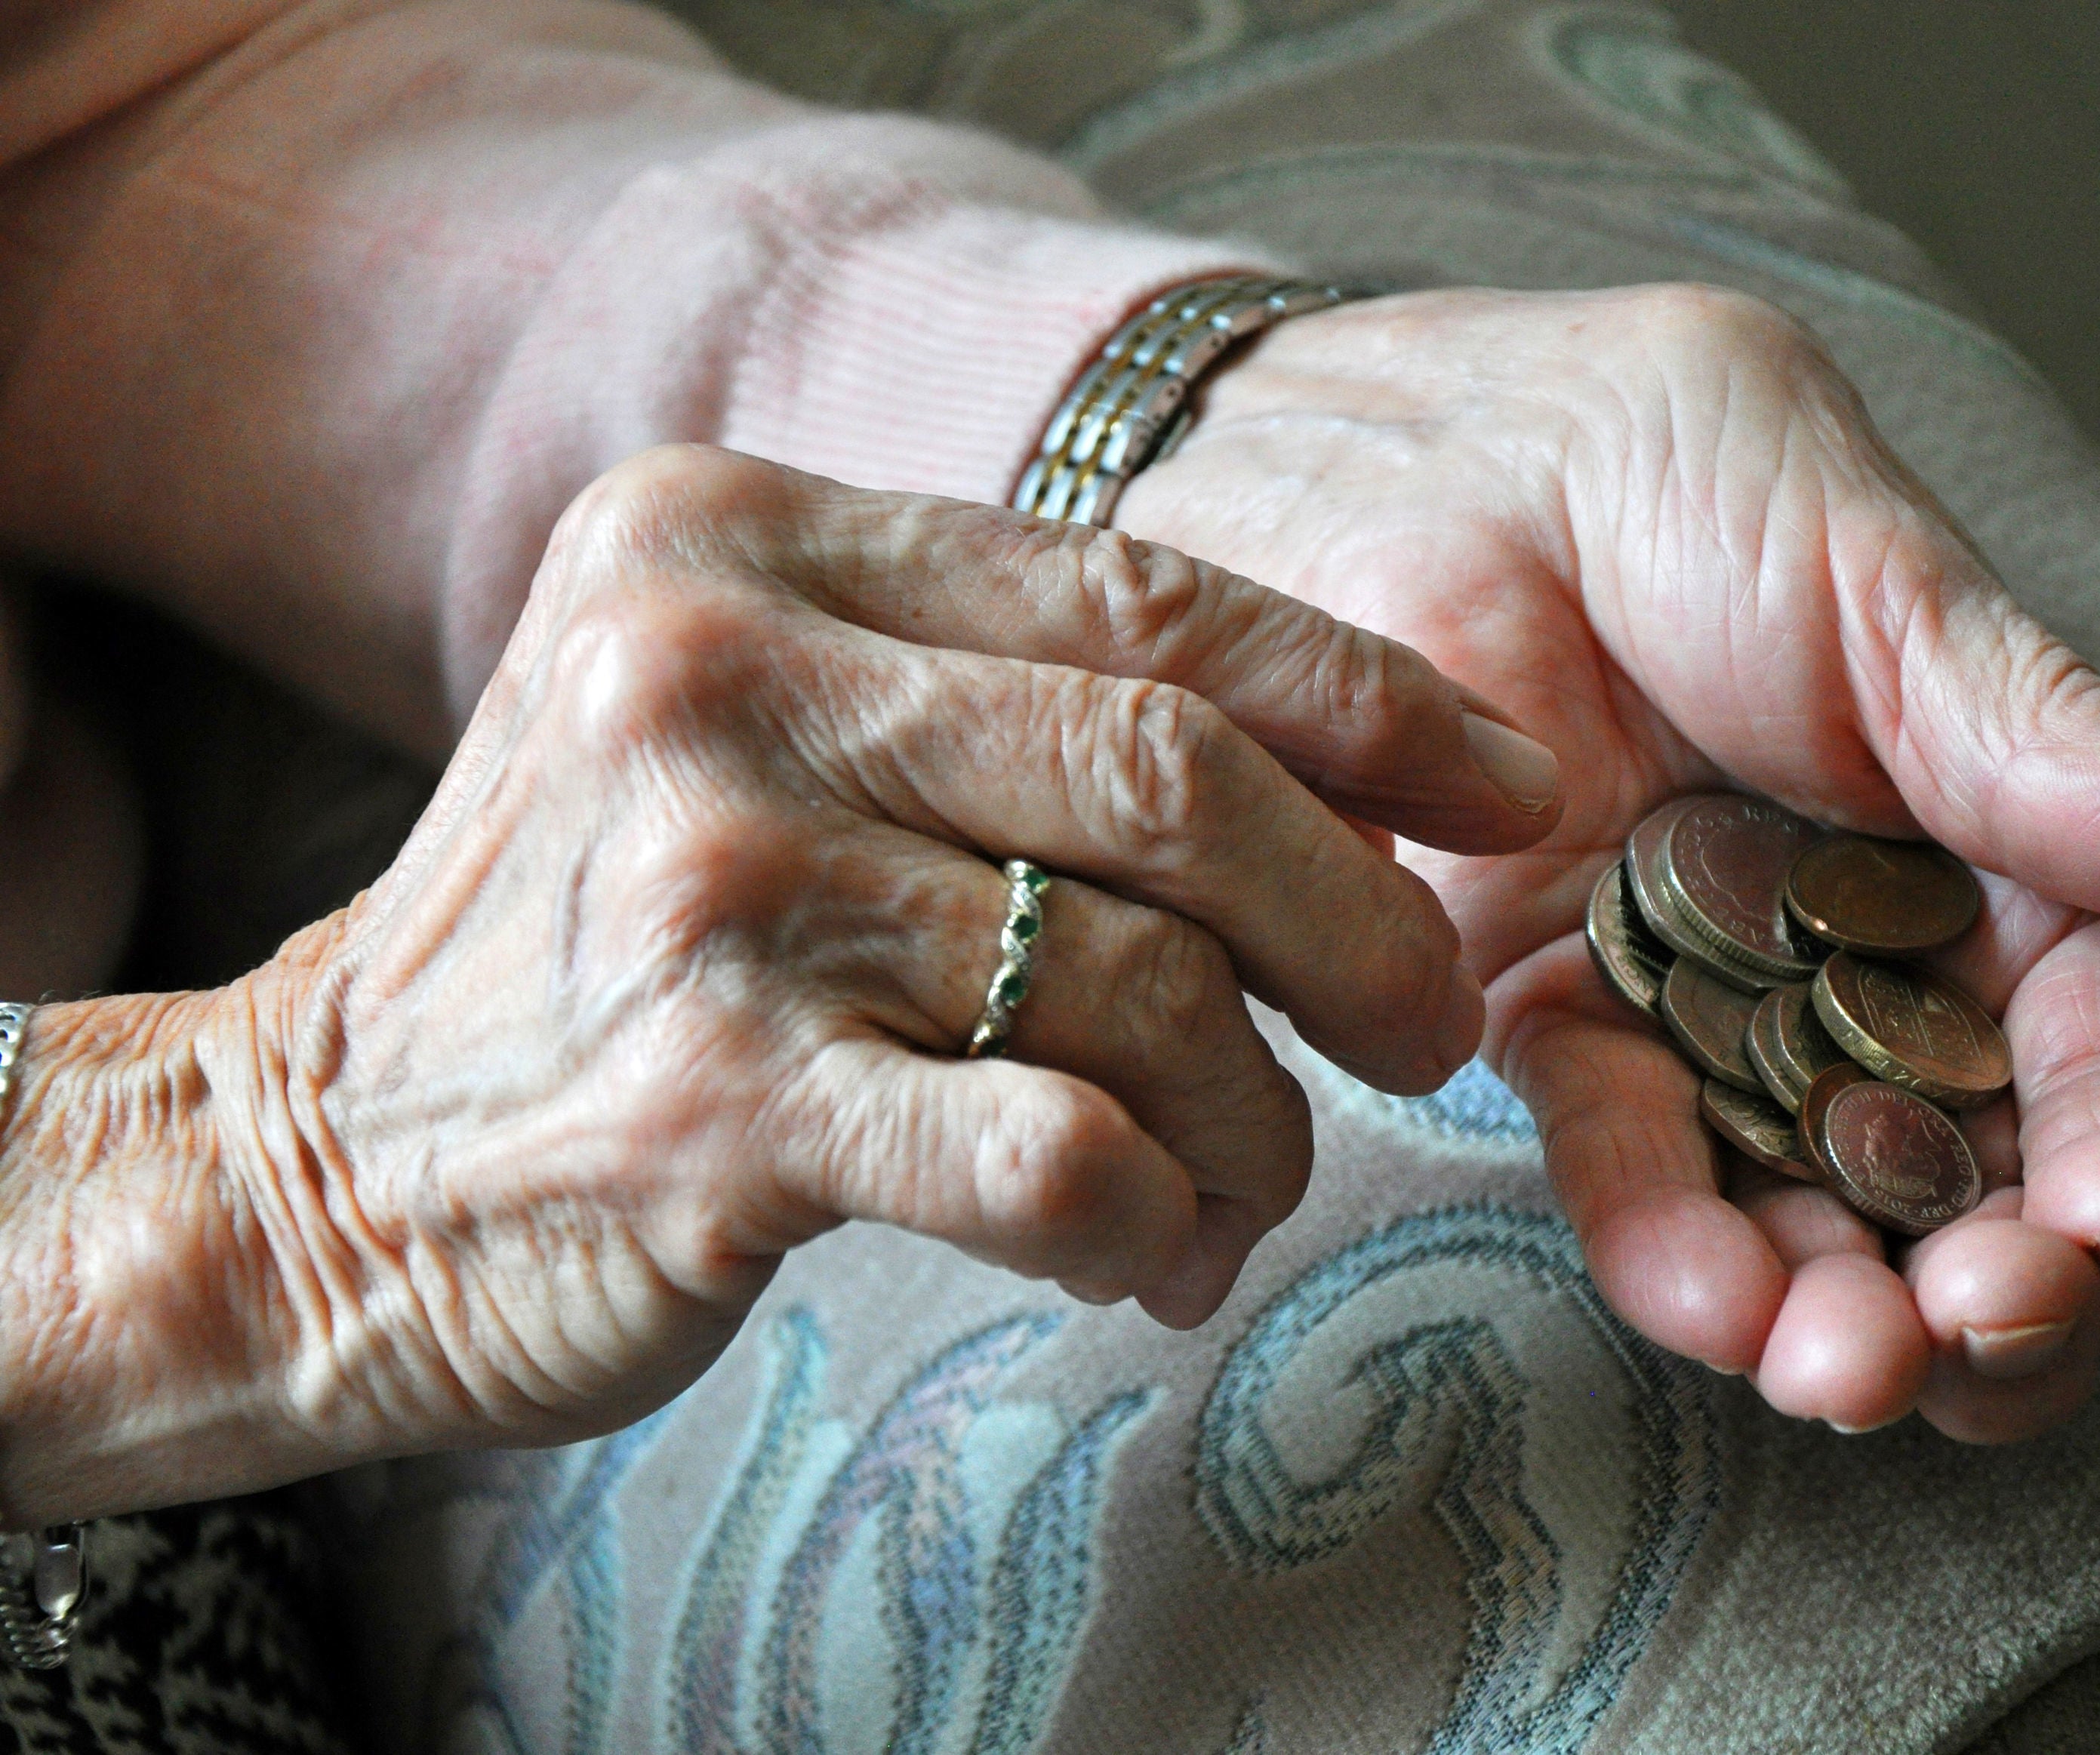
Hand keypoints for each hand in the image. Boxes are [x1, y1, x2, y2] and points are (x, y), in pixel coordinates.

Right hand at [0, 447, 1558, 1520]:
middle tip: (1428, 1028)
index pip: (1145, 592)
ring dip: (1253, 1112)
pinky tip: (1139, 1244)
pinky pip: (1056, 1151)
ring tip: (1238, 1178)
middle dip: (1366, 919)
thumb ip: (998, 703)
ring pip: (1145, 985)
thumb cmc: (614, 946)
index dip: (1370, 695)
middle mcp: (713, 673)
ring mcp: (707, 889)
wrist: (323, 1158)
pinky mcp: (709, 1104)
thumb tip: (1359, 786)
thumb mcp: (765, 733)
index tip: (1512, 787)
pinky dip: (1154, 1212)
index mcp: (746, 537)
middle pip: (1176, 775)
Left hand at [1116, 285, 2099, 1440]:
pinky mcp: (1560, 1029)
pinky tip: (1712, 1300)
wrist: (1411, 461)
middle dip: (2004, 1282)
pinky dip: (1672, 1244)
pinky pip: (1629, 1162)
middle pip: (1977, 1173)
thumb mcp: (1881, 588)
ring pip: (1814, 1209)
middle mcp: (1874, 963)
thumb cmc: (1664, 475)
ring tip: (1845, 1368)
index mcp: (1999, 853)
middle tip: (1989, 1325)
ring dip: (1847, 1315)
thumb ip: (2052, 747)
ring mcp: (1717, 1014)